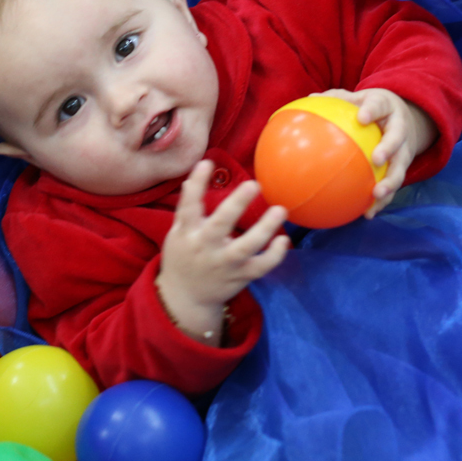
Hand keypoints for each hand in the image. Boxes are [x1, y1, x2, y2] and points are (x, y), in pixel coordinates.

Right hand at [156, 160, 289, 341]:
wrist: (185, 297)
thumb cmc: (183, 256)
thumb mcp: (177, 233)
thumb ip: (187, 207)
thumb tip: (194, 174)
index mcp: (187, 233)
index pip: (189, 206)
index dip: (196, 184)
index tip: (206, 163)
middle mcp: (206, 247)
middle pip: (221, 224)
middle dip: (236, 205)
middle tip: (253, 184)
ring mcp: (225, 263)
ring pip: (246, 247)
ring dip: (265, 228)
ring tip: (280, 210)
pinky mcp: (241, 276)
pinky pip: (260, 267)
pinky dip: (274, 255)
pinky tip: (284, 240)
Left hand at [312, 88, 437, 217]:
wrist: (406, 118)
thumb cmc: (372, 107)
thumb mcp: (360, 98)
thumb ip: (338, 99)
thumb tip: (311, 99)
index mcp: (387, 108)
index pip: (379, 106)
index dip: (372, 111)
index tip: (362, 117)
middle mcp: (400, 129)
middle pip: (397, 139)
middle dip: (389, 149)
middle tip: (377, 159)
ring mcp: (404, 150)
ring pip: (400, 167)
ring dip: (390, 182)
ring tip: (377, 194)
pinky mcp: (402, 168)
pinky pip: (393, 185)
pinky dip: (382, 201)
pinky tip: (367, 214)